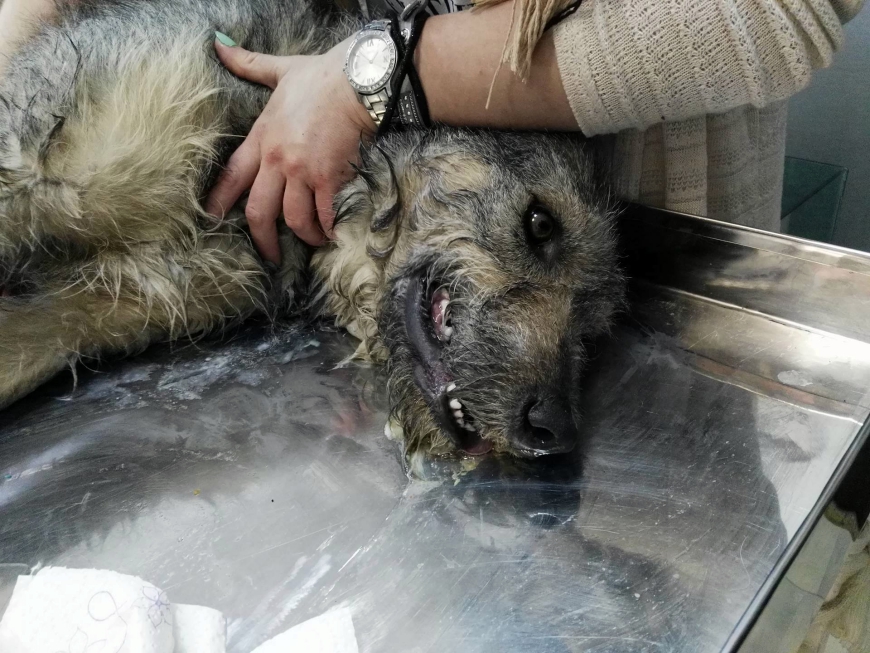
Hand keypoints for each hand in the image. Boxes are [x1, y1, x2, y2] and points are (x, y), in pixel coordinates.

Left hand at [205, 36, 375, 262]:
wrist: (354, 83)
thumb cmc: (319, 77)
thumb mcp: (279, 71)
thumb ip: (248, 64)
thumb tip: (219, 43)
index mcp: (261, 138)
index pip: (232, 175)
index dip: (219, 200)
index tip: (212, 220)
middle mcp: (276, 160)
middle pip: (259, 210)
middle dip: (263, 238)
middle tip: (270, 254)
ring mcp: (302, 171)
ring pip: (292, 218)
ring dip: (302, 236)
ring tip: (312, 241)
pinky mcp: (328, 178)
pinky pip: (322, 214)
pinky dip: (326, 229)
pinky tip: (332, 235)